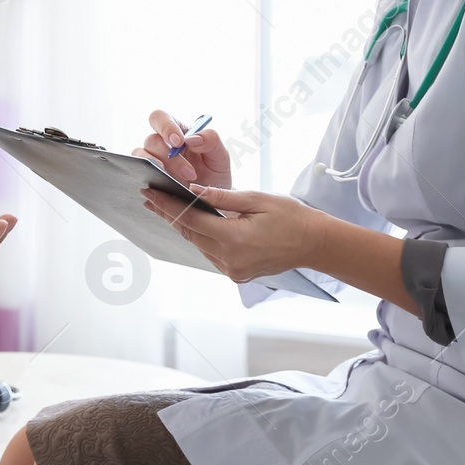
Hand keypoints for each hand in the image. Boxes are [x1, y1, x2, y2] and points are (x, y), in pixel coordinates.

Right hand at [131, 110, 232, 189]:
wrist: (212, 200)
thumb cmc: (214, 173)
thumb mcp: (220, 155)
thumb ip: (211, 140)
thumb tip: (190, 139)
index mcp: (177, 131)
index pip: (161, 118)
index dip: (165, 126)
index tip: (178, 142)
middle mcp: (161, 144)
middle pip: (151, 140)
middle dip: (170, 158)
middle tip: (190, 174)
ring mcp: (152, 161)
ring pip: (141, 156)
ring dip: (158, 169)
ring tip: (179, 183)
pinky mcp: (147, 177)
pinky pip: (139, 174)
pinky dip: (150, 180)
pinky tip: (166, 189)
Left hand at [140, 183, 331, 282]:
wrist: (315, 244)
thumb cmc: (291, 217)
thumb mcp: (257, 199)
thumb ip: (223, 196)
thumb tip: (192, 190)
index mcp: (235, 239)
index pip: (191, 221)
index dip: (168, 206)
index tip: (150, 194)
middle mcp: (230, 260)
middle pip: (190, 234)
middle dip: (169, 215)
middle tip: (150, 198)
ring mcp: (233, 270)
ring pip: (199, 245)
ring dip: (184, 227)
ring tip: (166, 208)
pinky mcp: (236, 274)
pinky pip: (211, 253)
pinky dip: (201, 238)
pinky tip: (193, 224)